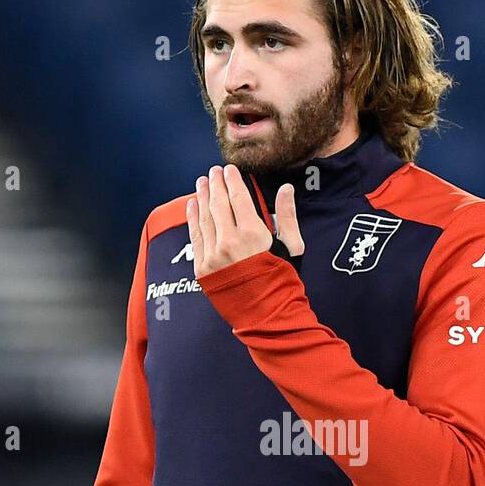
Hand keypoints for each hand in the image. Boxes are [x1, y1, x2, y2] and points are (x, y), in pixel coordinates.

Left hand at [188, 164, 303, 280]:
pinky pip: (195, 237)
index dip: (232, 180)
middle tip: (213, 172)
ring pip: (204, 218)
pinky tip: (192, 205)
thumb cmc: (282, 280)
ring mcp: (213, 255)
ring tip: (201, 183)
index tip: (228, 169)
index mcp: (252, 234)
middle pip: (218, 204)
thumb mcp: (292, 247)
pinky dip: (192, 218)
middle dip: (215, 185)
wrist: (266, 315)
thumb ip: (287, 216)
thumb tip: (286, 189)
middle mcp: (229, 242)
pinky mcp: (203, 268)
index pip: (237, 198)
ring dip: (202, 197)